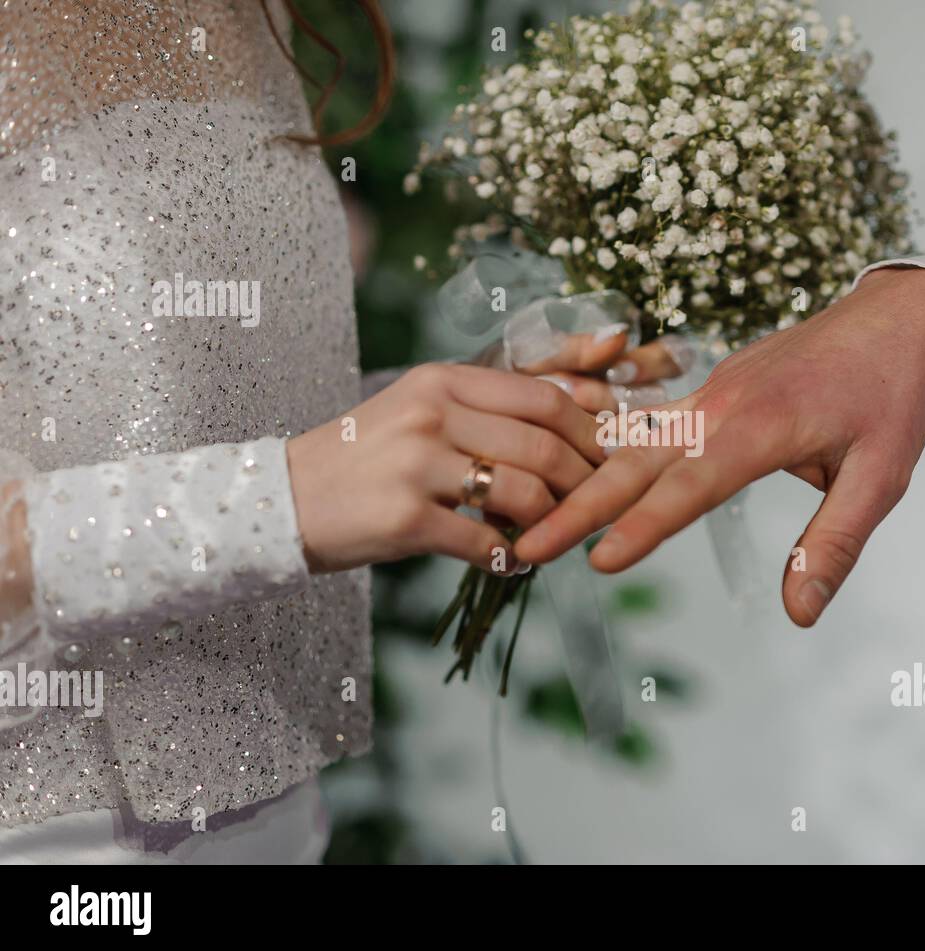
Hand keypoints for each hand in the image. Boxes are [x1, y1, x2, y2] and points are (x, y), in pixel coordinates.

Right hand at [287, 363, 603, 574]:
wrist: (283, 499)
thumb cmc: (364, 457)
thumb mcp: (419, 410)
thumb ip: (484, 410)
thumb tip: (569, 422)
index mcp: (442, 382)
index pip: (542, 396)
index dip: (589, 429)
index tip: (609, 454)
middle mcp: (432, 415)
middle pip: (543, 445)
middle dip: (584, 481)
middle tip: (596, 504)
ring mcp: (418, 466)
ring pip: (523, 493)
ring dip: (551, 522)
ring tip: (550, 535)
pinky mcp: (405, 519)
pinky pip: (484, 542)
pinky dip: (510, 558)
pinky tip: (513, 562)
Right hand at [514, 267, 924, 625]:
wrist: (895, 317)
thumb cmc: (891, 396)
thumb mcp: (882, 476)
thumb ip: (834, 544)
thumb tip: (799, 613)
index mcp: (764, 425)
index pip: (692, 484)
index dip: (646, 525)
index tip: (601, 560)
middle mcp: (724, 404)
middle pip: (639, 461)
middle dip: (580, 507)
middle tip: (529, 547)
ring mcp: (712, 391)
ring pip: (635, 441)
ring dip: (585, 482)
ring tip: (539, 522)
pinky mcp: (711, 388)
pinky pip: (650, 423)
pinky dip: (611, 454)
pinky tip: (580, 477)